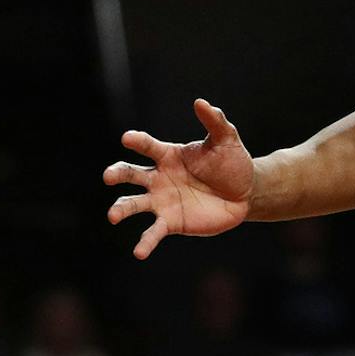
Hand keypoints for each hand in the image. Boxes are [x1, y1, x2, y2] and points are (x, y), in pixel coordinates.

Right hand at [103, 99, 253, 257]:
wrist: (245, 193)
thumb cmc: (232, 163)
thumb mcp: (227, 140)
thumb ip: (215, 122)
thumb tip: (200, 102)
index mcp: (168, 155)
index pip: (147, 146)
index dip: (137, 141)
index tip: (128, 138)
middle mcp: (158, 178)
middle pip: (130, 174)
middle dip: (117, 174)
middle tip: (109, 177)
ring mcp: (161, 201)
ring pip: (133, 204)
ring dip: (121, 209)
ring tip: (113, 216)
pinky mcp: (171, 222)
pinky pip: (153, 232)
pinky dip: (145, 242)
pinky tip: (138, 253)